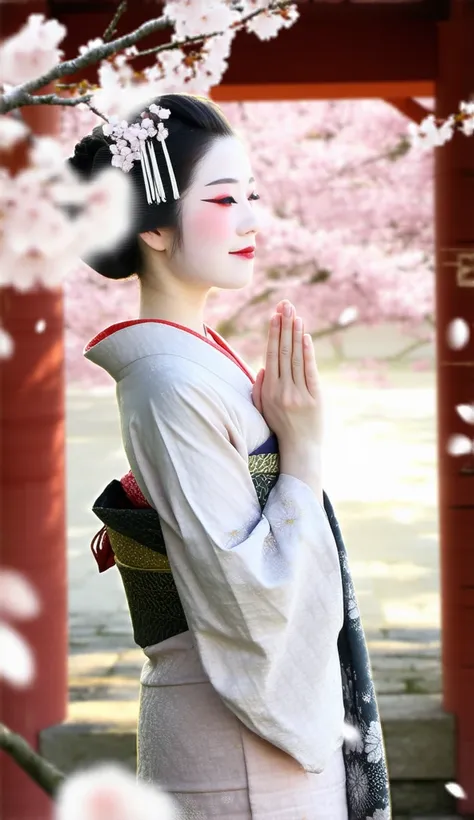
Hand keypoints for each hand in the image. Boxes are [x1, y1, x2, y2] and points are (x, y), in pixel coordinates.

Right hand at [252, 300, 322, 448]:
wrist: (299, 449)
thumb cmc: (280, 427)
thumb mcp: (263, 408)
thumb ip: (259, 387)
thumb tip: (263, 366)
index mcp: (268, 390)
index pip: (270, 356)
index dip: (273, 334)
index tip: (275, 316)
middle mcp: (281, 390)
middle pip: (282, 352)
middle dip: (285, 327)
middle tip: (286, 306)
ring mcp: (298, 394)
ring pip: (295, 358)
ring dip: (295, 335)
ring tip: (296, 315)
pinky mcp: (314, 399)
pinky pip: (309, 372)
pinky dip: (307, 353)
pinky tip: (306, 337)